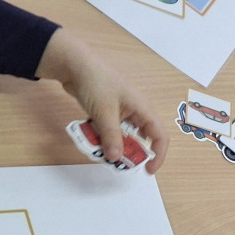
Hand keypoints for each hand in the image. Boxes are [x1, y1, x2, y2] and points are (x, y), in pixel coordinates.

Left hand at [37, 29, 167, 174]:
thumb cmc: (96, 84)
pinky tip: (93, 141)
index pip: (159, 136)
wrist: (74, 64)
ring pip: (124, 135)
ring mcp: (120, 111)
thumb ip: (111, 137)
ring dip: (115, 145)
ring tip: (102, 152)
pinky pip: (110, 130)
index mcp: (142, 109)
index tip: (147, 170)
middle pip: (141, 138)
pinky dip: (104, 137)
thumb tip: (116, 159)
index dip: (157, 154)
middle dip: (132, 152)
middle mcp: (135, 111)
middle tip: (119, 164)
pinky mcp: (107, 111)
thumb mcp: (105, 113)